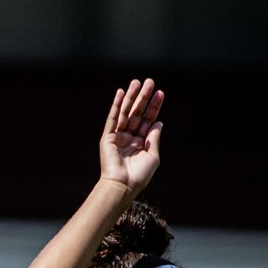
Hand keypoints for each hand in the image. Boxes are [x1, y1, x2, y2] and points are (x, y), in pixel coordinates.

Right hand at [98, 78, 165, 193]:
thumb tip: (158, 121)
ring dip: (131, 97)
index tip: (160, 93)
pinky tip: (121, 93)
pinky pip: (113, 118)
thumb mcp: (153, 156)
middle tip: (149, 81)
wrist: (122, 186)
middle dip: (144, 98)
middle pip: (138, 113)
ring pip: (126, 113)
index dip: (154, 107)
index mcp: (141, 143)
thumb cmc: (139, 176)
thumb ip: (154, 138)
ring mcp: (118, 137)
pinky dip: (116, 105)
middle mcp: (130, 138)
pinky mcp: (108, 138)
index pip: (149, 120)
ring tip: (137, 82)